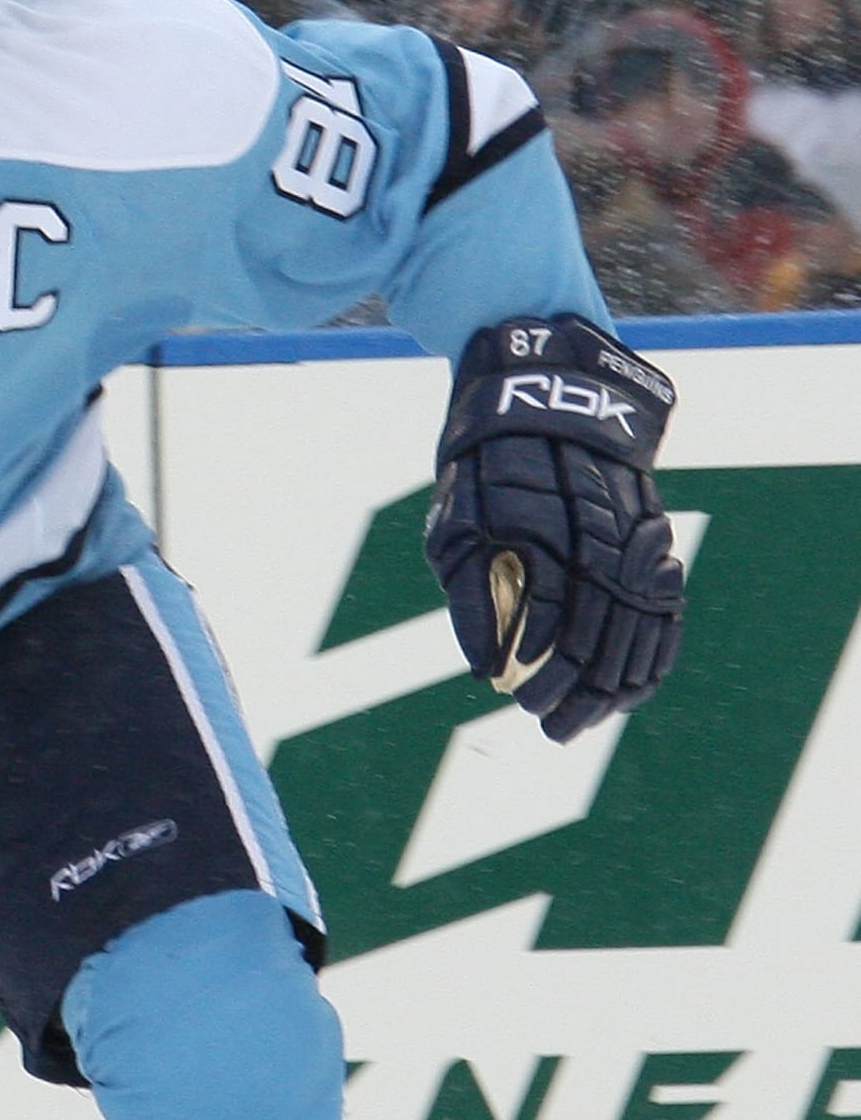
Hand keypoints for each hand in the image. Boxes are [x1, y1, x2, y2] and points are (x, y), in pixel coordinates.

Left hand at [424, 315, 684, 742]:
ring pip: (637, 618)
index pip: (547, 605)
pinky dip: (655, 650)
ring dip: (616, 680)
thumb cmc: (481, 468)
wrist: (543, 392)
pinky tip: (635, 689)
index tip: (521, 700)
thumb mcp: (454, 520)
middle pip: (597, 621)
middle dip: (578, 686)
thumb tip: (485, 667)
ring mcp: (630, 526)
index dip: (539, 661)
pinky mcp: (654, 532)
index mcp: (534, 518)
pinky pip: (666, 602)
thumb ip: (469, 592)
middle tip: (552, 728)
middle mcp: (591, 523)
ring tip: (589, 721)